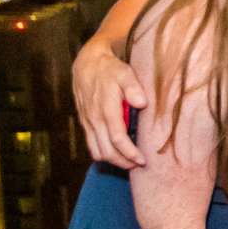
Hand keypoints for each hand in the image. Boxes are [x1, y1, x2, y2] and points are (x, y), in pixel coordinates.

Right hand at [73, 37, 146, 168]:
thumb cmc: (110, 69)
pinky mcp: (84, 123)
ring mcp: (87, 122)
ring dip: (112, 160)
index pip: (117, 139)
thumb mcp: (125, 73)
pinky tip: (116, 151)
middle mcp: (94, 119)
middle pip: (106, 151)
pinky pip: (91, 145)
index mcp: (106, 109)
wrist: (87, 64)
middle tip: (139, 164)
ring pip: (96, 152)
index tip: (142, 161)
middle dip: (123, 162)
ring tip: (129, 160)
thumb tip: (142, 103)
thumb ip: (133, 87)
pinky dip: (103, 153)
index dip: (129, 153)